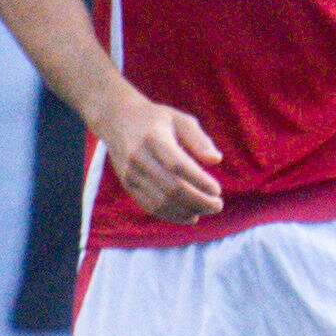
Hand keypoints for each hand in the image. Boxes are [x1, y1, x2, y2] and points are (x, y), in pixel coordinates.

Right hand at [100, 90, 224, 223]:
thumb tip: (216, 160)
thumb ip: (199, 139)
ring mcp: (130, 173)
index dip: (198, 181)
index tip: (217, 190)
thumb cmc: (157, 119)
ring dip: (187, 211)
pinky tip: (190, 215)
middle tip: (218, 205)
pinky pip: (149, 205)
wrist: (117, 120)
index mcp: (153, 139)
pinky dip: (171, 214)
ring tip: (208, 210)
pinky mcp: (127, 184)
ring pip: (160, 201)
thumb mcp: (181, 119)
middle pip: (170, 188)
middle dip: (198, 201)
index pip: (177, 166)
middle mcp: (138, 158)